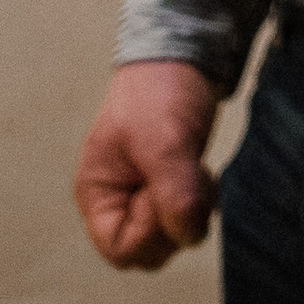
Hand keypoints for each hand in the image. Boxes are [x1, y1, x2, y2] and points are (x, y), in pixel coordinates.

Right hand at [72, 59, 217, 269]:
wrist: (186, 52)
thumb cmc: (161, 90)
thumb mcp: (165, 141)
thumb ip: (174, 193)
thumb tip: (189, 236)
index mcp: (98, 192)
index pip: (120, 249)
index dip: (148, 232)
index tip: (163, 192)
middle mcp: (117, 200)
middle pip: (147, 251)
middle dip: (173, 223)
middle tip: (187, 180)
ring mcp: (144, 195)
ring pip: (171, 237)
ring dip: (191, 212)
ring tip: (199, 172)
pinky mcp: (170, 187)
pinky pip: (186, 218)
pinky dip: (201, 204)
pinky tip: (206, 174)